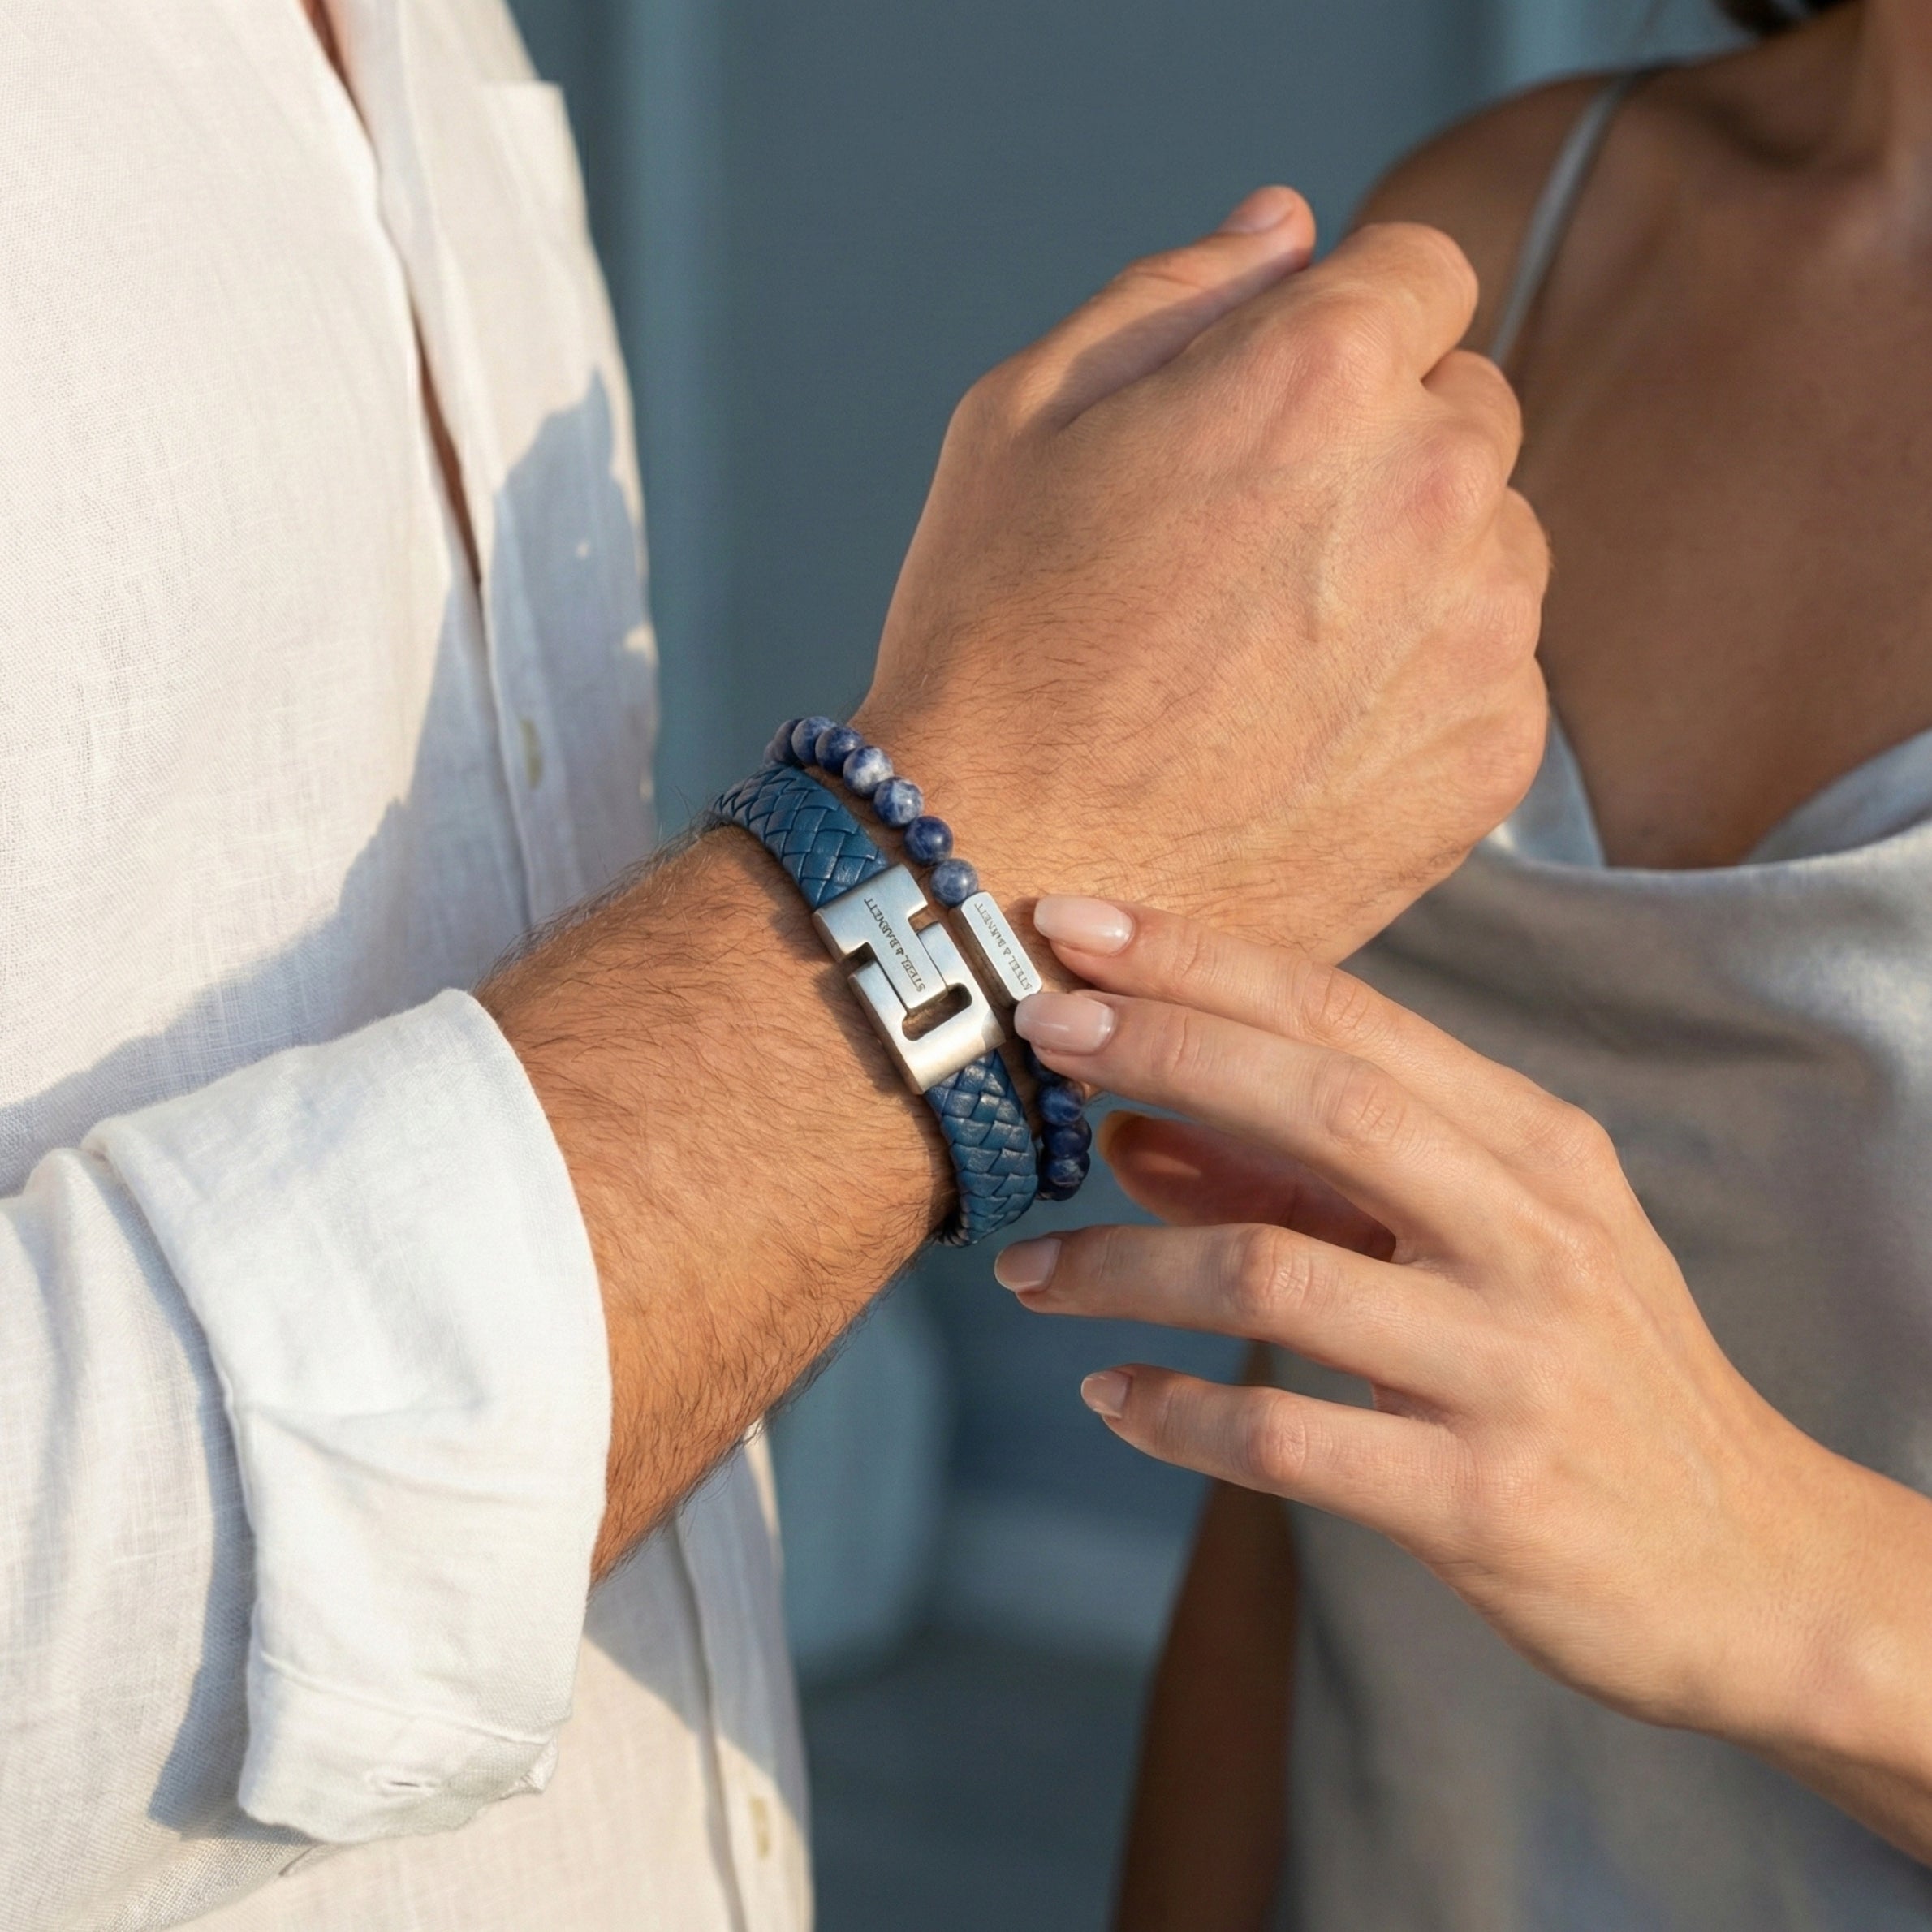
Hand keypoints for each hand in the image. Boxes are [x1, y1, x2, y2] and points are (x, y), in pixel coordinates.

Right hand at [856, 189, 1547, 958]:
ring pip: (1494, 544)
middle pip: (1466, 409)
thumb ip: (1174, 294)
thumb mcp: (1022, 418)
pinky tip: (1305, 736)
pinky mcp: (1491, 755)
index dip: (1338, 330)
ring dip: (1414, 569)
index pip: (1420, 273)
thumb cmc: (991, 648)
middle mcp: (1435, 484)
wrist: (1007, 878)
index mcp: (1324, 369)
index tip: (1272, 411)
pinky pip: (1494, 671)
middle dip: (1380, 449)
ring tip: (1272, 660)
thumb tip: (1289, 228)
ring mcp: (1480, 631)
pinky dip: (1421, 688)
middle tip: (1250, 554)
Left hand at [994, 897, 1931, 1798]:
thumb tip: (1128, 1133)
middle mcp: (1533, 1233)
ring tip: (1025, 1274)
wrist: (1749, 1569)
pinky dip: (1176, 1417)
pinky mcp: (1482, 1499)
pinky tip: (1111, 1401)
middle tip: (1036, 1032)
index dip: (1203, 963)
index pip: (1349, 1013)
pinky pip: (1286, 1440)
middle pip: (1322, 1099)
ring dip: (1123, 1265)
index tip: (1077, 927)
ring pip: (1276, 1273)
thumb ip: (1303, 1185)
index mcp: (1534, 1146)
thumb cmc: (1589, 1377)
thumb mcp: (1480, 1247)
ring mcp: (1513, 1364)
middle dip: (1163, 1048)